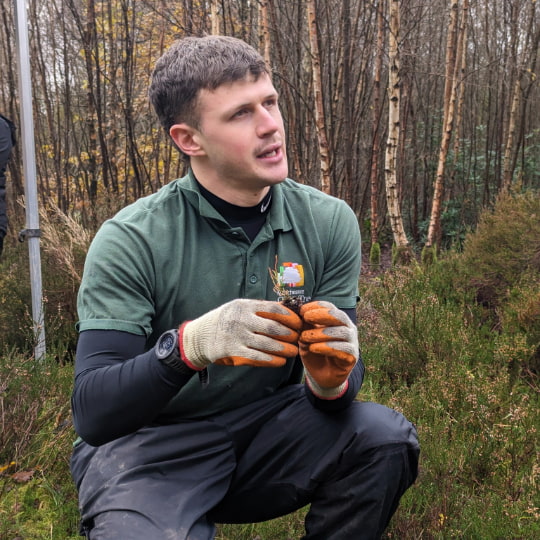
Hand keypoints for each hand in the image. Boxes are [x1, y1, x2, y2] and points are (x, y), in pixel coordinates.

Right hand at [179, 299, 301, 368]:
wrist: (199, 336)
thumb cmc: (226, 320)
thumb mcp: (240, 307)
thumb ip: (260, 309)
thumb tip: (286, 308)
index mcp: (245, 306)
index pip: (273, 309)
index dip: (290, 317)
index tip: (298, 323)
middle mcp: (241, 319)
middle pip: (273, 327)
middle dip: (289, 334)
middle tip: (297, 338)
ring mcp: (236, 335)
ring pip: (267, 344)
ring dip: (284, 349)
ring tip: (293, 351)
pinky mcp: (232, 351)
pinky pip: (257, 357)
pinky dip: (271, 360)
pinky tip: (280, 361)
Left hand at [299, 301, 357, 397]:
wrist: (321, 377)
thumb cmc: (314, 353)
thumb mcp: (306, 338)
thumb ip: (305, 327)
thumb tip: (299, 315)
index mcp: (337, 321)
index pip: (330, 307)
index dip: (317, 306)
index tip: (302, 310)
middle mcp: (347, 329)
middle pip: (339, 316)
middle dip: (322, 314)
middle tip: (306, 317)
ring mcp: (352, 342)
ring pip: (341, 332)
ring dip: (321, 333)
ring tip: (305, 337)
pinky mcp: (352, 357)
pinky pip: (343, 348)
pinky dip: (326, 347)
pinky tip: (313, 348)